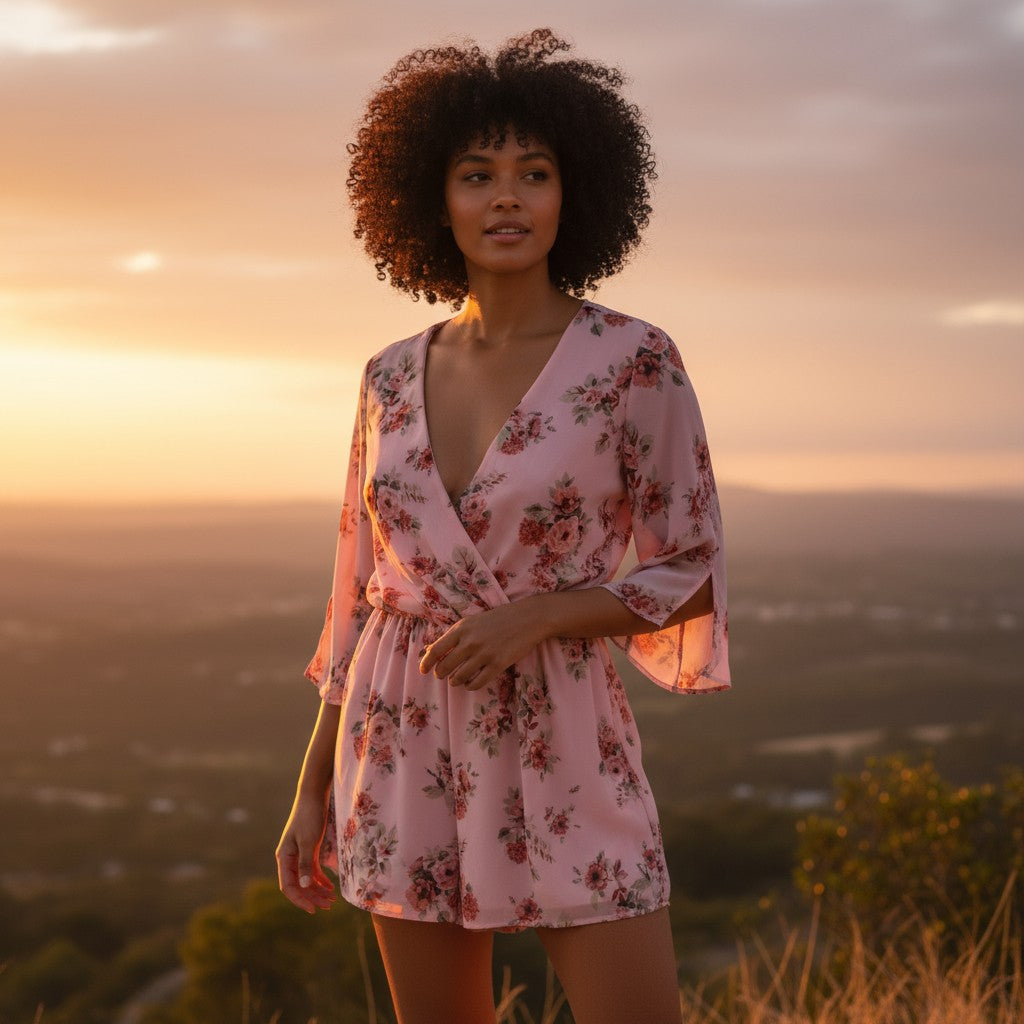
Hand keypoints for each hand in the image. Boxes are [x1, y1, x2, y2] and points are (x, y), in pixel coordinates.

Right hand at [276, 792, 336, 913]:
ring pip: (306, 879)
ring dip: (318, 890)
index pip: (288, 887)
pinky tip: (330, 886)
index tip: (314, 909)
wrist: (313, 796)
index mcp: (284, 858)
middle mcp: (289, 859)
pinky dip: (320, 879)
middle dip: (313, 897)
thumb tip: (303, 886)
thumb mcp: (309, 841)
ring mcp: (298, 855)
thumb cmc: (309, 816)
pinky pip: (312, 870)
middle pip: (299, 885)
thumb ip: (305, 863)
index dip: (300, 900)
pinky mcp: (308, 849)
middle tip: (329, 905)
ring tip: (332, 900)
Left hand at [419, 597, 548, 690]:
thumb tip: (430, 649)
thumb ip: (453, 636)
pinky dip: (470, 686)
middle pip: (445, 666)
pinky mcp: (498, 664)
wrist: (528, 618)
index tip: (423, 670)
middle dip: (440, 674)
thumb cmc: (499, 618)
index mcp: (462, 629)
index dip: (426, 663)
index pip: (436, 650)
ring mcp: (484, 654)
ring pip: (459, 677)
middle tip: (442, 676)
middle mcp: (470, 642)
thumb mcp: (472, 622)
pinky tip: (470, 684)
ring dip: (455, 681)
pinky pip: (477, 683)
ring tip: (456, 680)